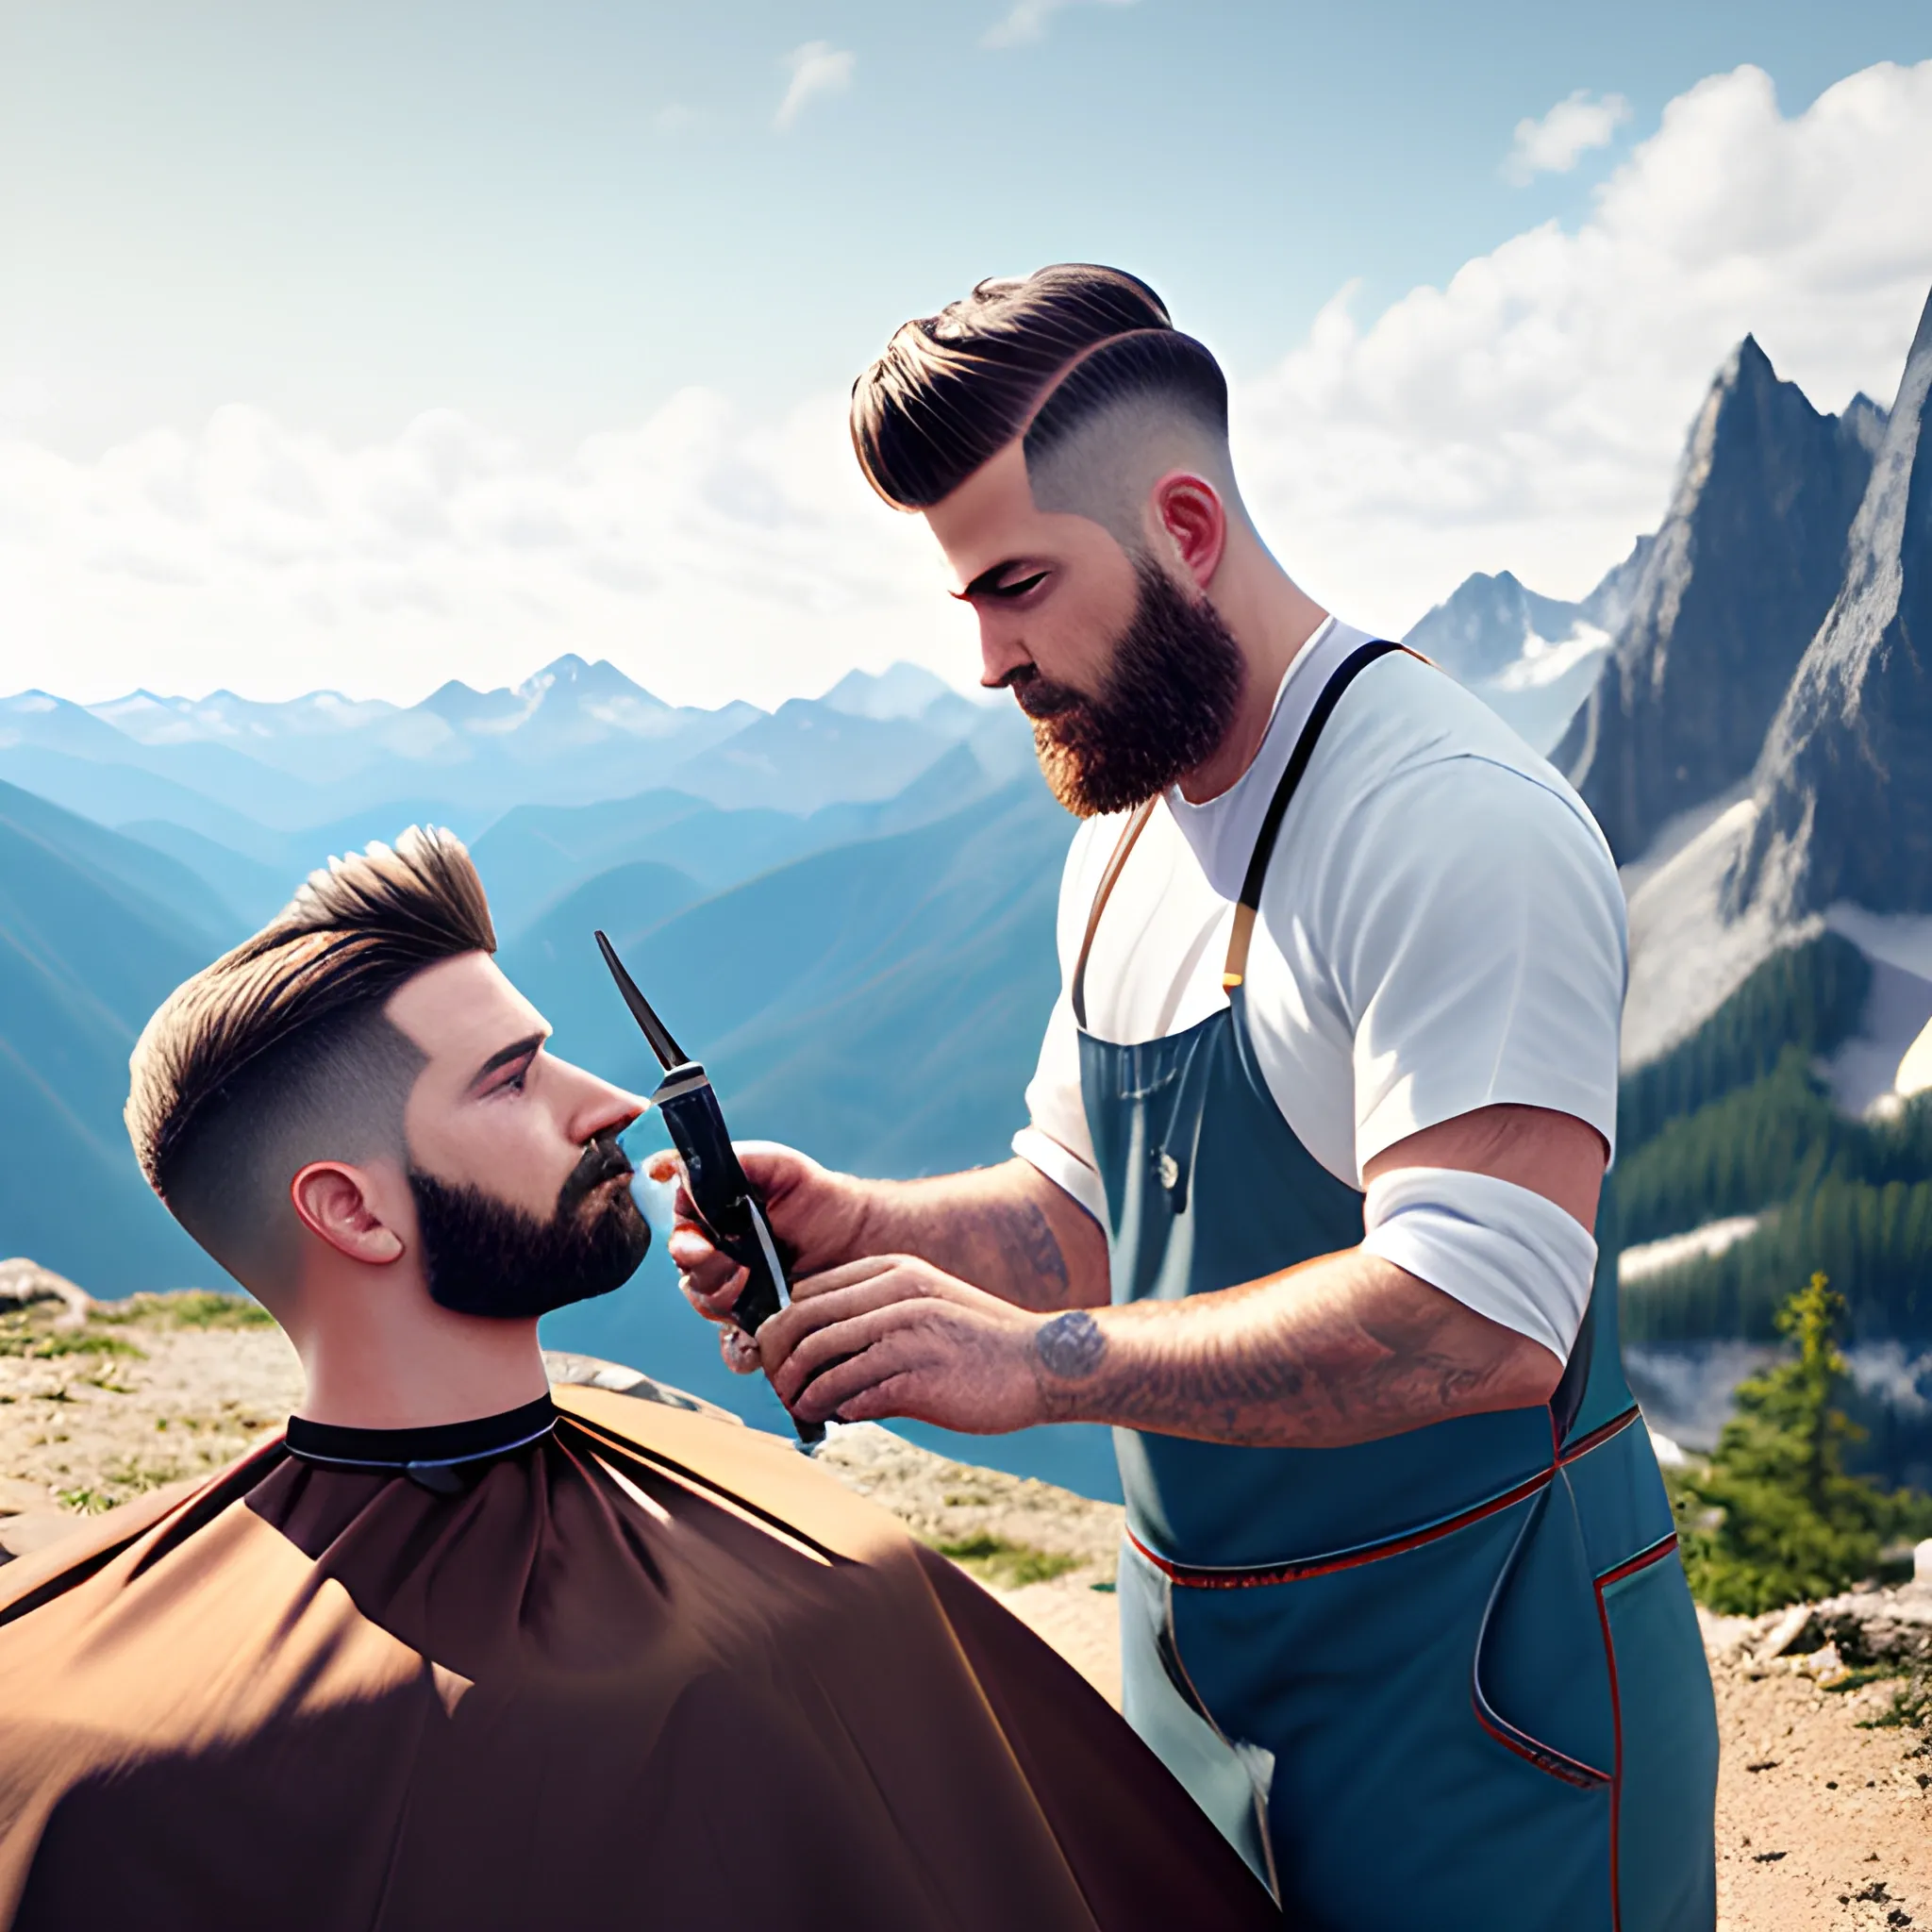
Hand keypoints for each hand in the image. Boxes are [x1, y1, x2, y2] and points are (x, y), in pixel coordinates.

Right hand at [644, 1142, 867, 1373]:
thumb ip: (732, 1160)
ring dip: (723, 1303)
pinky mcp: (762, 1326)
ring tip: (754, 1287)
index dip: (686, 1244)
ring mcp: (739, 1295)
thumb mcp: (776, 1165)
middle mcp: (720, 1261)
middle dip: (708, 1274)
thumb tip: (678, 1169)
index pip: (682, 1238)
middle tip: (740, 1267)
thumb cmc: (816, 1195)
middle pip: (690, 1278)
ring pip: (709, 1310)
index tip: (702, 1244)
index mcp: (715, 1224)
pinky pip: (736, 1349)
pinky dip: (739, 1350)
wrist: (861, 1235)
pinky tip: (755, 1342)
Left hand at [757, 1255, 1048, 1433]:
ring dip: (797, 1389)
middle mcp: (894, 1293)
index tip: (778, 1355)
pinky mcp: (915, 1374)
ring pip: (817, 1356)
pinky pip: (849, 1392)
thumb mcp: (926, 1307)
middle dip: (776, 1357)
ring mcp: (905, 1332)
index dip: (781, 1325)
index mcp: (893, 1271)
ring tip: (800, 1407)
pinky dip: (831, 1408)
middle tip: (777, 1385)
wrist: (1044, 1363)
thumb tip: (819, 1359)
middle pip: (800, 1320)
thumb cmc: (980, 1344)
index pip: (806, 1291)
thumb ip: (875, 1319)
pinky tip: (836, 1417)